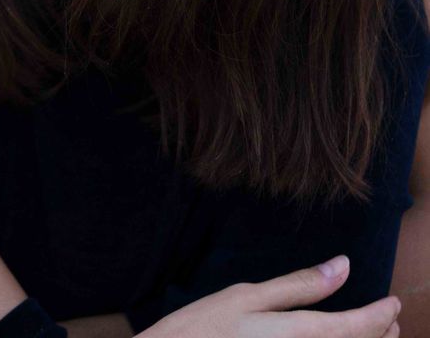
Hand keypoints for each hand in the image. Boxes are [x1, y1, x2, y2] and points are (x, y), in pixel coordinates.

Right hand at [138, 257, 400, 336]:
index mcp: (294, 335)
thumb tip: (343, 265)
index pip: (353, 329)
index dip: (379, 317)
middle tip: (391, 320)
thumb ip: (298, 285)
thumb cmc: (201, 329)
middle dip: (380, 337)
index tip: (394, 304)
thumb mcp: (246, 296)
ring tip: (373, 334)